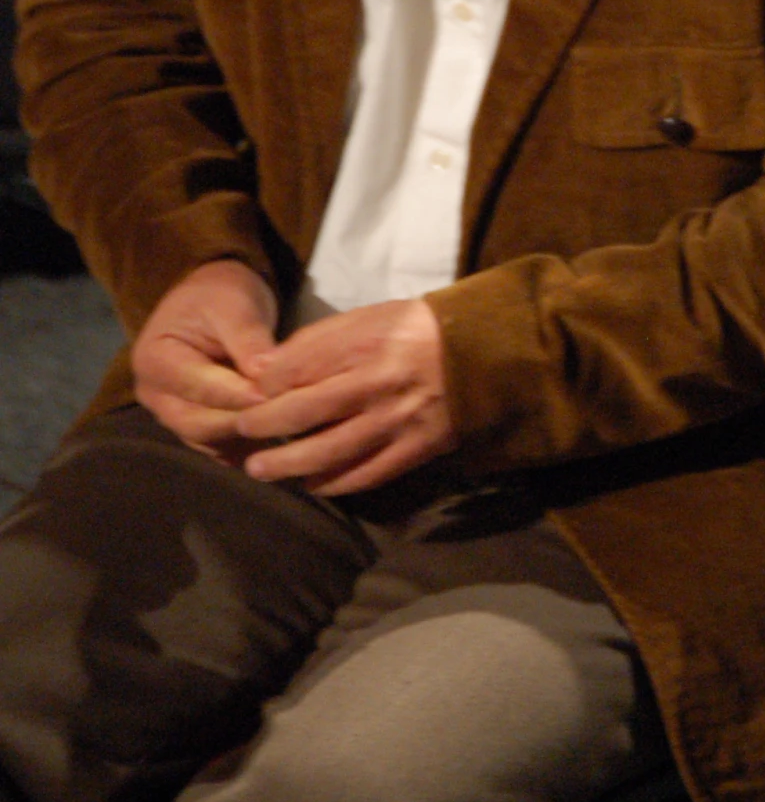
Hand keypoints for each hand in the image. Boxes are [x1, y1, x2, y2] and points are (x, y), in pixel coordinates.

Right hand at [130, 259, 277, 459]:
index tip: (279, 395)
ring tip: (292, 428)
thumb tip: (267, 376)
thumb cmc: (221, 296)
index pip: (201, 389)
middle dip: (247, 422)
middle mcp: (156, 395)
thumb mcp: (236, 307)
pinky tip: (284, 438)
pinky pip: (222, 447)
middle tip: (291, 417)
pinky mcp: (196, 425)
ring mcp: (173, 414)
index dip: (242, 396)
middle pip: (200, 426)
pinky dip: (250, 445)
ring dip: (250, 438)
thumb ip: (249, 340)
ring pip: (211, 442)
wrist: (212, 300)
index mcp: (155, 360)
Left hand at [236, 296, 453, 494]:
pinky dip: (335, 484)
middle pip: (303, 413)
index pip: (296, 370)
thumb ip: (318, 340)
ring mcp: (398, 420)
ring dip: (288, 465)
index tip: (254, 392)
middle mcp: (378, 384)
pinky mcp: (417, 447)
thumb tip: (267, 369)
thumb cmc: (418, 329)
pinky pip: (367, 474)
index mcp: (365, 344)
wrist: (485, 351)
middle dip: (263, 426)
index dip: (266, 385)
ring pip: (329, 452)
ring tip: (260, 470)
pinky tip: (313, 484)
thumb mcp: (369, 316)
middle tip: (242, 431)